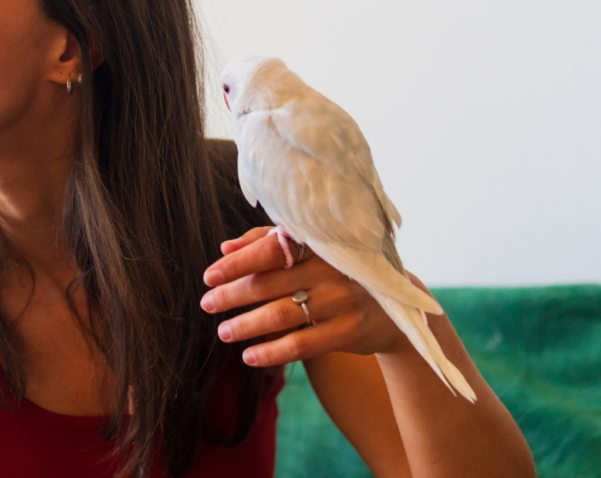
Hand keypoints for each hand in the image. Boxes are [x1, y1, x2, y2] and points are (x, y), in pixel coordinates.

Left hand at [200, 226, 411, 366]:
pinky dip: (272, 352)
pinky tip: (249, 356)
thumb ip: (267, 243)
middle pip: (270, 283)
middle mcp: (330, 269)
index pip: (270, 250)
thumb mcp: (311, 251)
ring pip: (281, 315)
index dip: (237, 263)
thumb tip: (225, 247)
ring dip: (246, 325)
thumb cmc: (339, 272)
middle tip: (207, 304)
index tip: (208, 276)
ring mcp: (342, 300)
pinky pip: (302, 345)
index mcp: (318, 243)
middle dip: (232, 295)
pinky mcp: (349, 331)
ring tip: (223, 332)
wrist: (394, 305)